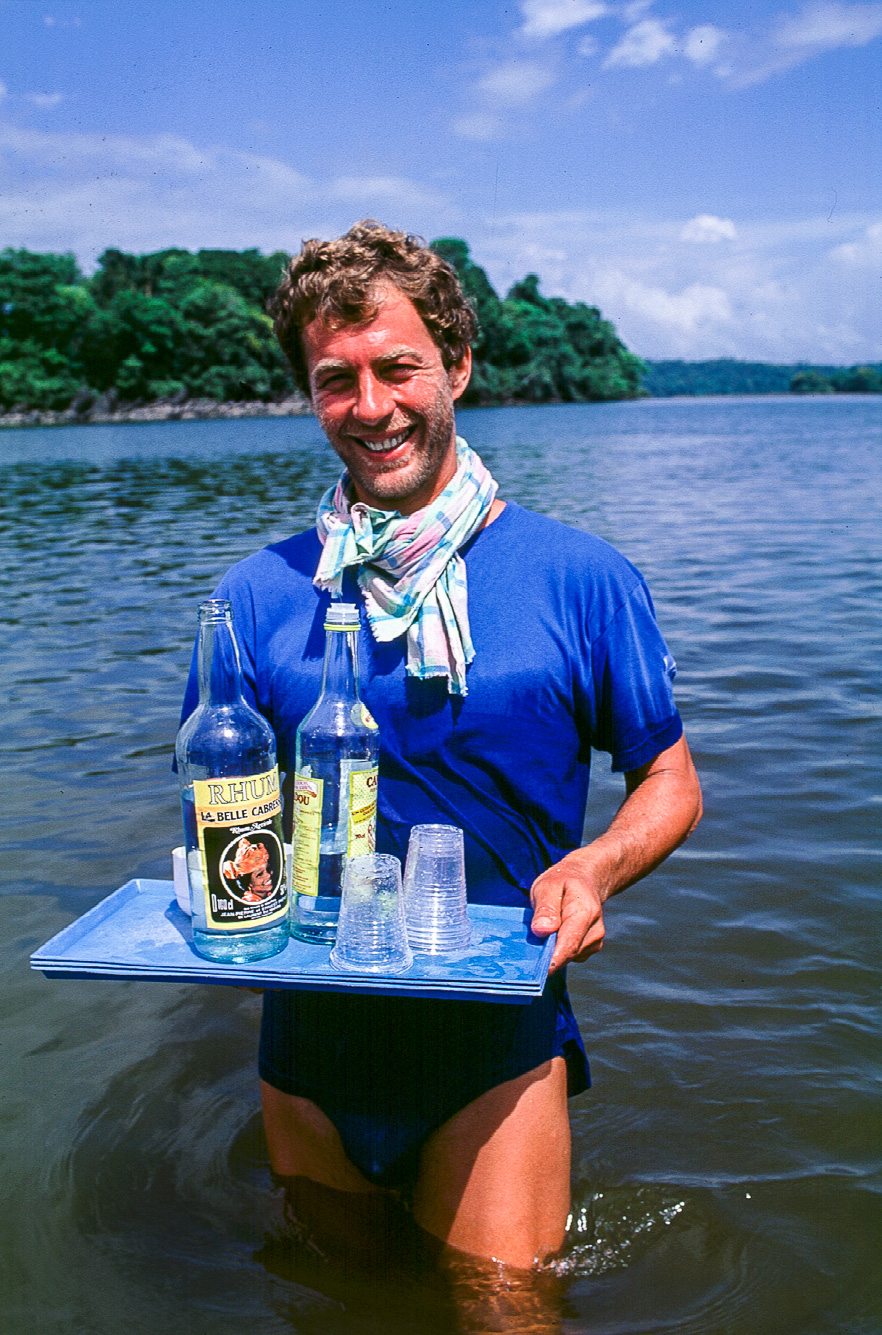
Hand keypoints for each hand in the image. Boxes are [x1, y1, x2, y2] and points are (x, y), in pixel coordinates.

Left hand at [529, 853, 606, 972]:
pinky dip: (557, 951)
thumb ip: (546, 908)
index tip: (535, 972)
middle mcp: (595, 931)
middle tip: (528, 944)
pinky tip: (552, 935)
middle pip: (567, 954)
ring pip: (568, 957)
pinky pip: (569, 956)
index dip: (552, 961)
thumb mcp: (548, 886)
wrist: (584, 880)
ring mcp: (594, 941)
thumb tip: (542, 930)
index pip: (569, 944)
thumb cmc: (563, 881)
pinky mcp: (589, 948)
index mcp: (584, 913)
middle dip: (547, 954)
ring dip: (552, 950)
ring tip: (543, 931)